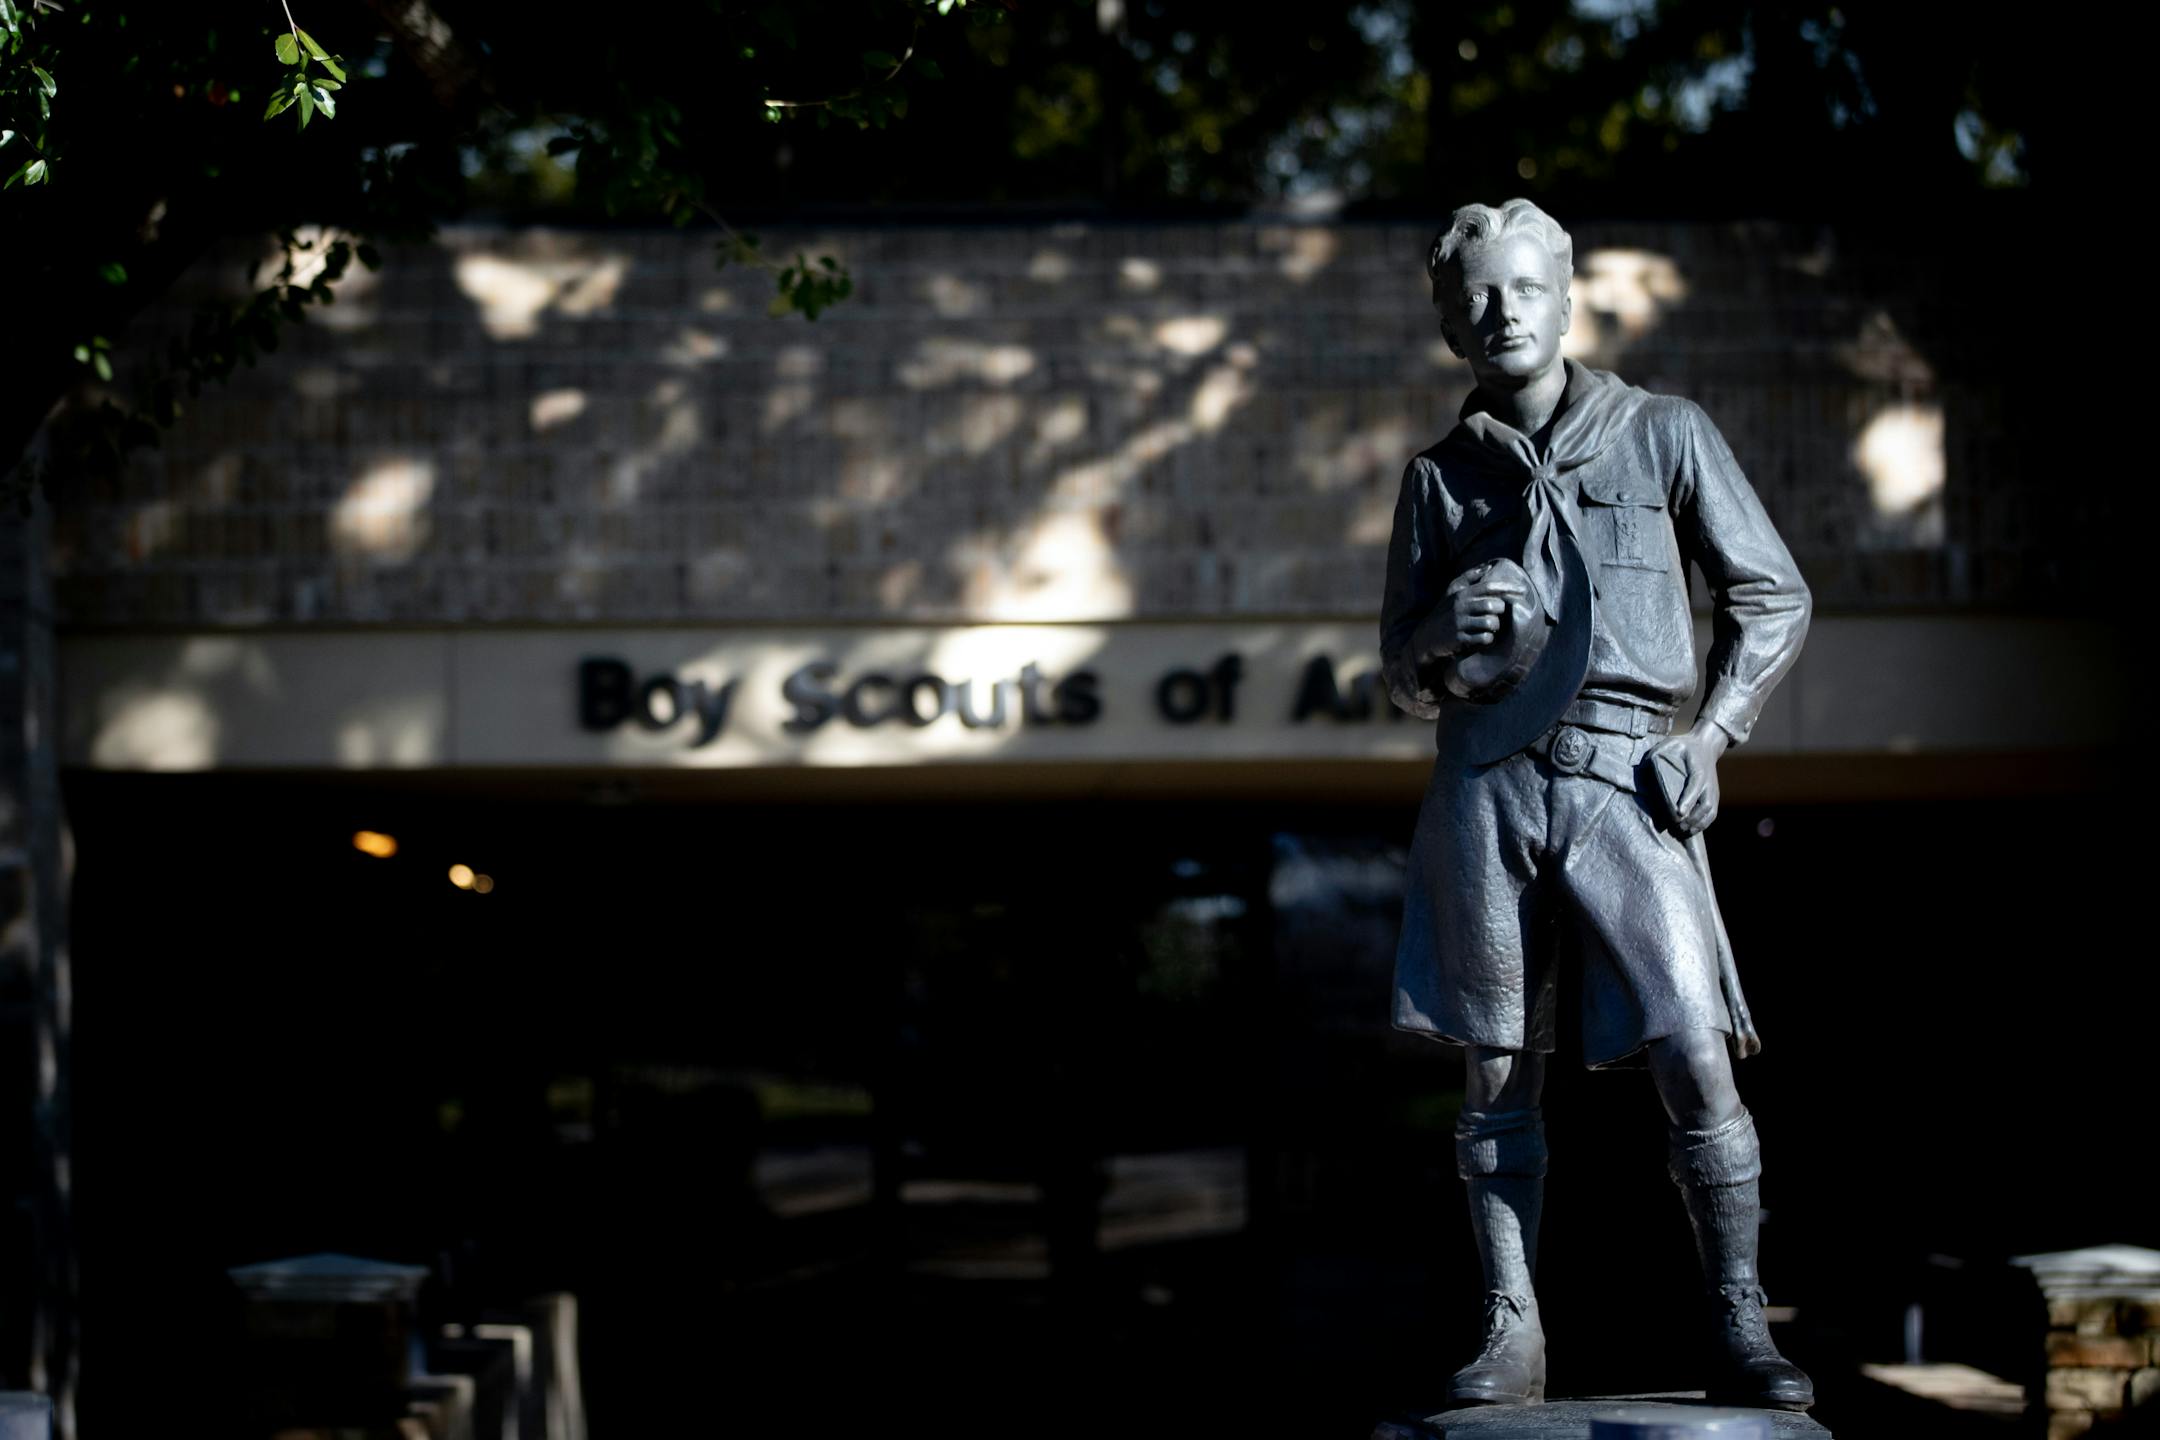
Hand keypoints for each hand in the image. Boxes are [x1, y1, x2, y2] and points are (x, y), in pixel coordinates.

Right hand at [1412, 566, 1530, 663]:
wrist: (1426, 636)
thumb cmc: (1445, 612)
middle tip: (1495, 615)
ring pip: (1491, 622)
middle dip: (1499, 612)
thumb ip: (1470, 577)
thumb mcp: (1453, 591)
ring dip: (1494, 627)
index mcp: (1462, 593)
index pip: (1489, 586)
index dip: (1508, 588)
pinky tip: (1482, 638)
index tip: (1523, 590)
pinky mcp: (1460, 638)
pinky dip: (1487, 639)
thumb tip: (1489, 566)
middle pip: (1494, 606)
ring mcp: (1460, 622)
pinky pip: (1485, 638)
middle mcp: (1461, 606)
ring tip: (1489, 628)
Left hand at [1650, 725, 1729, 835]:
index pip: (1695, 785)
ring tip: (1680, 832)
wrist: (1705, 746)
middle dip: (1691, 818)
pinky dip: (1702, 825)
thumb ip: (1656, 755)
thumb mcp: (1668, 744)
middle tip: (1675, 827)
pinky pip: (1712, 814)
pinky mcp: (1714, 796)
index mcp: (1698, 768)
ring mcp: (1712, 790)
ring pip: (1710, 812)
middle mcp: (1708, 781)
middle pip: (1705, 804)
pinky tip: (1689, 830)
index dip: (1688, 800)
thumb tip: (1643, 769)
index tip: (1679, 813)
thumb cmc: (1682, 746)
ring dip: (1697, 825)